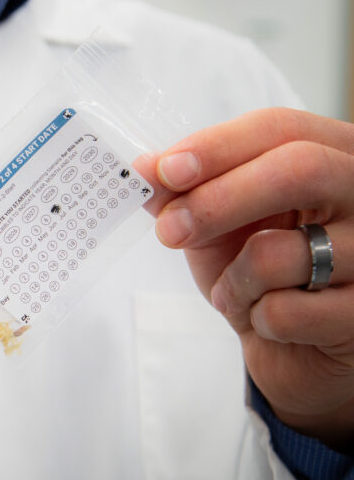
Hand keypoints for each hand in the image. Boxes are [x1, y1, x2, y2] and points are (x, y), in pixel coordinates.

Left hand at [148, 108, 353, 450]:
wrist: (298, 350)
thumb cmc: (264, 274)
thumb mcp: (221, 225)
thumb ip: (187, 193)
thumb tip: (145, 170)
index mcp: (336, 156)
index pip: (282, 129)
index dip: (217, 146)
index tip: (164, 170)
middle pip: (299, 169)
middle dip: (218, 200)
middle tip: (171, 230)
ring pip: (282, 251)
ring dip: (232, 279)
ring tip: (233, 292)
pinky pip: (288, 312)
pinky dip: (256, 319)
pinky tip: (268, 321)